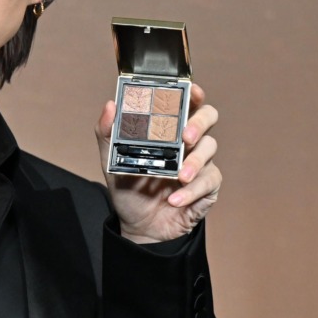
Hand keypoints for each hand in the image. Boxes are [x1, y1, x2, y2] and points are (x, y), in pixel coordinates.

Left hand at [95, 84, 221, 243]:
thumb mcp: (111, 160)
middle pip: (207, 117)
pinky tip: (175, 200)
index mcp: (168, 129)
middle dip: (198, 123)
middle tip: (185, 137)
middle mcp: (187, 141)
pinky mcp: (207, 186)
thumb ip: (107, 133)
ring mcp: (200, 163)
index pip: (186, 103)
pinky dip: (191, 191)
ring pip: (210, 149)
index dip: (193, 93)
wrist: (139, 226)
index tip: (192, 91)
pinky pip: (209, 181)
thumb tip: (111, 105)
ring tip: (179, 177)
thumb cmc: (129, 189)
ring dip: (195, 161)